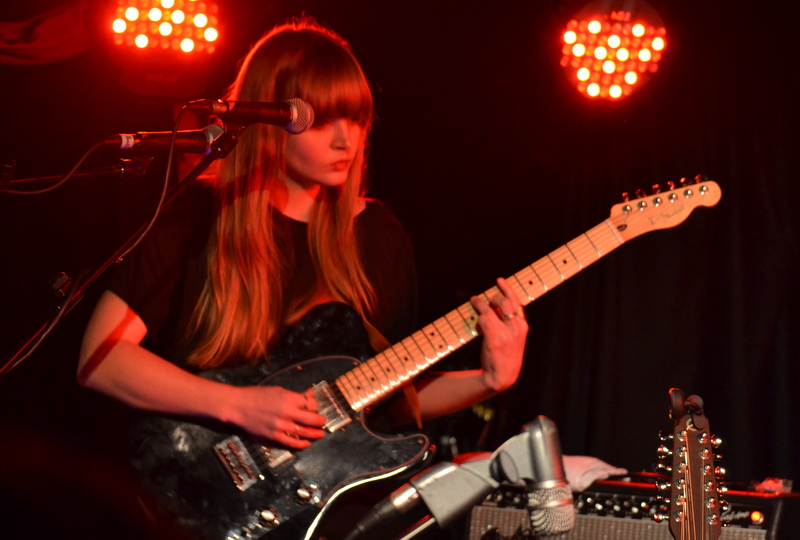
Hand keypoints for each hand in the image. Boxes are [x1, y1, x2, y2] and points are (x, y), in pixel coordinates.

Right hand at [226, 386, 325, 448]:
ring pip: (305, 432)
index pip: (311, 404)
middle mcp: (287, 412)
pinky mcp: (274, 436)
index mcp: (289, 398)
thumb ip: (295, 395)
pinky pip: (292, 442)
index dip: (315, 406)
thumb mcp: (278, 391)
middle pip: (312, 419)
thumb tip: (310, 394)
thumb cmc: (257, 395)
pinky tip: (307, 443)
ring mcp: (281, 426)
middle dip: (320, 421)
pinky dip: (302, 444)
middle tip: (322, 422)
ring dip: (315, 434)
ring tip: (320, 434)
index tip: (314, 408)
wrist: (238, 407)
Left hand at [470, 277, 527, 391]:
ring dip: (479, 303)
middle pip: (502, 301)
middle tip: (484, 299)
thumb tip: (495, 306)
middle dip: (492, 297)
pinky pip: (483, 319)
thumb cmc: (506, 356)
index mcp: (522, 325)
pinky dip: (478, 318)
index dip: (506, 288)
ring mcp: (505, 333)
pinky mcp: (493, 338)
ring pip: (490, 309)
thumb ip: (509, 323)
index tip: (499, 280)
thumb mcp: (514, 338)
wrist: (502, 376)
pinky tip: (476, 322)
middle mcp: (516, 327)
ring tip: (474, 301)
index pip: (516, 301)